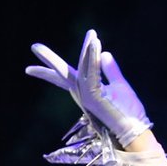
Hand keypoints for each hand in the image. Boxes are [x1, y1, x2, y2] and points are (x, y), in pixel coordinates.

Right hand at [26, 29, 151, 147]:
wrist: (135, 131)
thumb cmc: (129, 113)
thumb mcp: (120, 87)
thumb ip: (111, 71)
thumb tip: (104, 53)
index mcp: (86, 91)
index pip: (66, 77)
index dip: (51, 71)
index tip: (31, 67)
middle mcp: (83, 93)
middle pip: (63, 74)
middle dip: (49, 61)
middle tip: (34, 47)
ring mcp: (87, 96)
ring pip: (80, 69)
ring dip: (86, 49)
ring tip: (92, 34)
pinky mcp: (95, 96)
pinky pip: (93, 72)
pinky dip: (94, 57)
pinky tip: (96, 44)